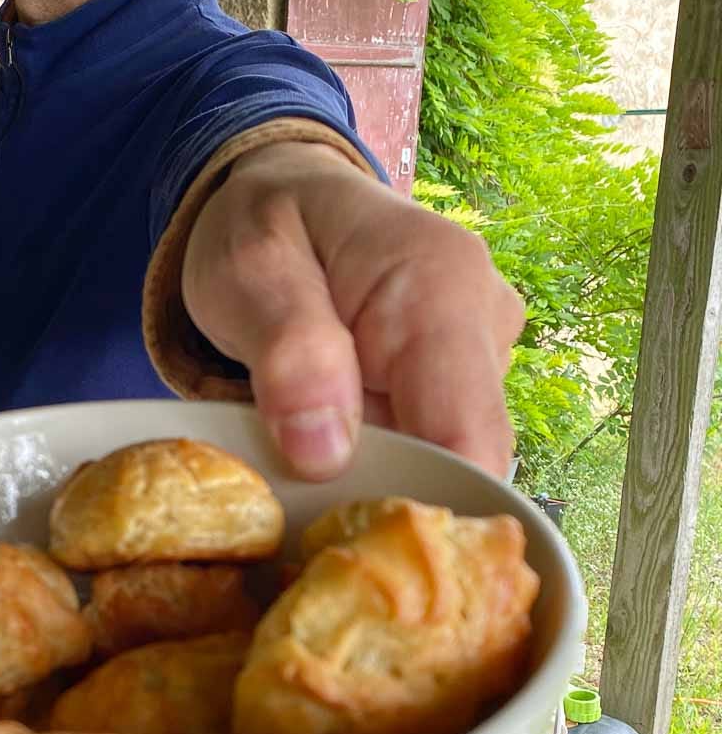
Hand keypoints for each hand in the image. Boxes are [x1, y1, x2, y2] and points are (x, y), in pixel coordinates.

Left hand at [182, 142, 523, 479]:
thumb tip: (326, 453)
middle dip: (387, 497)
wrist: (284, 192)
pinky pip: (429, 449)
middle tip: (302, 513)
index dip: (417, 503)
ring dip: (377, 481)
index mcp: (441, 283)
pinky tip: (331, 457)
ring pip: (445, 461)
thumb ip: (289, 351)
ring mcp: (481, 357)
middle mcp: (484, 320)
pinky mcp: (459, 386)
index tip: (347, 542)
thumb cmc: (265, 224)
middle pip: (463, 459)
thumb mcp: (249, 270)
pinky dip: (379, 466)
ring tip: (304, 472)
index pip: (466, 433)